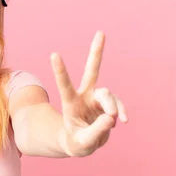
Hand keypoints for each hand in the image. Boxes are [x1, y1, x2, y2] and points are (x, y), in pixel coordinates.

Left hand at [50, 31, 127, 156]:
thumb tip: (112, 117)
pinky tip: (122, 120)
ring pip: (108, 95)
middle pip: (92, 71)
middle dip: (97, 52)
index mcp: (71, 103)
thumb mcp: (83, 143)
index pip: (65, 85)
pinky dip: (121, 112)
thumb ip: (96, 131)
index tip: (54, 54)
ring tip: (113, 120)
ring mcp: (97, 99)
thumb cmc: (77, 142)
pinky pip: (118, 105)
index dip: (60, 70)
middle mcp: (84, 96)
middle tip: (101, 32)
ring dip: (112, 107)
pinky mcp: (108, 105)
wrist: (81, 143)